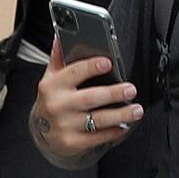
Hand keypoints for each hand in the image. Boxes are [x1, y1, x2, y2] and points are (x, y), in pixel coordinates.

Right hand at [32, 41, 138, 161]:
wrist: (41, 133)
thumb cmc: (54, 98)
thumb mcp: (52, 78)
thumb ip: (59, 57)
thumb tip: (61, 34)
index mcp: (51, 85)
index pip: (73, 73)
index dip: (91, 67)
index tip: (108, 63)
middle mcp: (57, 105)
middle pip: (90, 98)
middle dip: (113, 93)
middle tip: (131, 89)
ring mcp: (64, 126)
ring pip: (97, 120)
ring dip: (120, 115)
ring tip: (136, 110)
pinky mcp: (72, 143)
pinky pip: (97, 137)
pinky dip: (113, 132)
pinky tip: (124, 127)